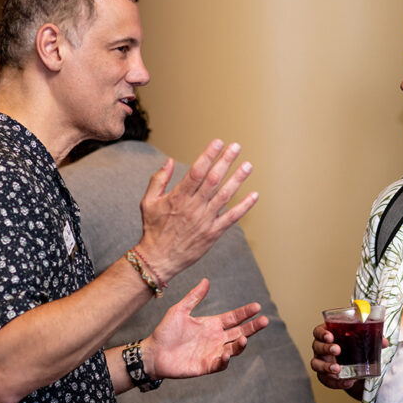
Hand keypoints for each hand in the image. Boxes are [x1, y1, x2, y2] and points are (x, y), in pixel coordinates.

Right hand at [137, 139, 257, 280]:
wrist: (157, 259)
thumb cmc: (153, 230)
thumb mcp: (148, 202)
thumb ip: (158, 180)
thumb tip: (170, 161)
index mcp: (178, 197)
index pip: (196, 171)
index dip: (208, 155)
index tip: (218, 142)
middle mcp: (193, 207)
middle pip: (213, 180)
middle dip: (226, 161)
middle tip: (236, 147)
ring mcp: (204, 220)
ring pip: (224, 196)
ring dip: (238, 180)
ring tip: (248, 166)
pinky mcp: (213, 234)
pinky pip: (231, 218)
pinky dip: (244, 207)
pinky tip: (254, 195)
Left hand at [142, 278, 268, 378]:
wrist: (153, 352)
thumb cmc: (166, 331)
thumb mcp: (180, 310)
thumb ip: (194, 297)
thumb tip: (206, 280)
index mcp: (212, 324)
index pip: (234, 318)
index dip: (246, 313)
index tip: (257, 306)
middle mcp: (215, 338)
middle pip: (240, 332)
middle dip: (253, 328)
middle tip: (265, 320)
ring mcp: (212, 352)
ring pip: (234, 349)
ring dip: (241, 344)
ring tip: (244, 338)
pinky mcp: (206, 365)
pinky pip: (220, 364)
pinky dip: (225, 360)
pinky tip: (227, 354)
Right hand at [311, 323, 388, 391]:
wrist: (353, 365)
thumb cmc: (352, 347)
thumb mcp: (361, 341)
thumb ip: (372, 339)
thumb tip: (384, 342)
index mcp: (327, 335)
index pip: (318, 331)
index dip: (322, 333)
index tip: (330, 336)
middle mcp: (321, 348)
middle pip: (317, 346)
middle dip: (326, 348)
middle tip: (337, 350)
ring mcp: (321, 362)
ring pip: (315, 364)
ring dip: (326, 366)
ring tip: (337, 369)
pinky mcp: (325, 376)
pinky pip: (326, 380)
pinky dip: (337, 383)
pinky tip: (347, 382)